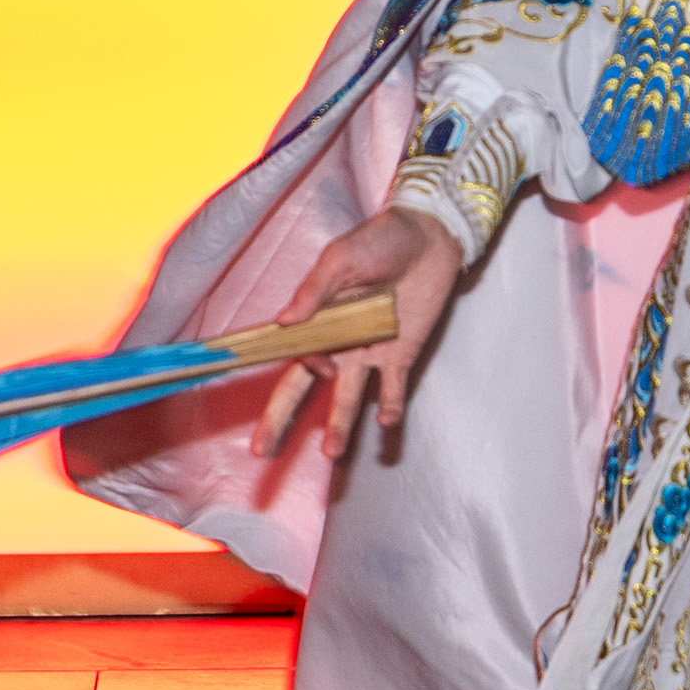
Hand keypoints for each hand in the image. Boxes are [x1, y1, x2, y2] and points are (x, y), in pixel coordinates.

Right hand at [256, 207, 467, 459]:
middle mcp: (338, 343)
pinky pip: (393, 389)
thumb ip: (314, 290)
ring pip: (348, 397)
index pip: (289, 356)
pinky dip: (390, 406)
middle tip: (261, 451)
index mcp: (316, 319)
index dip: (276, 371)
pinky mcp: (401, 355)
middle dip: (281, 419)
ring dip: (339, 424)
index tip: (280, 379)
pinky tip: (385, 422)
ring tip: (332, 452)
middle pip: (304, 387)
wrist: (429, 237)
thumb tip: (284, 322)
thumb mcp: (340, 258)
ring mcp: (369, 352)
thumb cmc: (379, 240)